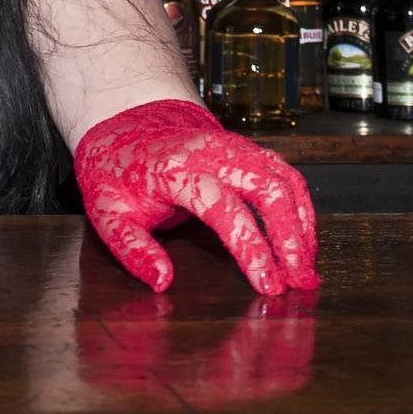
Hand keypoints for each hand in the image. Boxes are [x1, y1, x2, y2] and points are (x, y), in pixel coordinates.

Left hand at [73, 99, 320, 295]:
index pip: (222, 207)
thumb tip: (162, 282)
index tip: (268, 285)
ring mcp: (234, 147)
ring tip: (306, 270)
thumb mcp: (106, 213)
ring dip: (302, 227)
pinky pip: (287, 176)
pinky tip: (304, 242)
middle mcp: (211, 152)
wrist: (126, 128)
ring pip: (284, 180)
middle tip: (297, 282)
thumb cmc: (118, 174)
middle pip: (266, 189)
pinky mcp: (249, 151)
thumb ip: (132, 248)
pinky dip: (302, 209)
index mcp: (174, 169)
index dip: (250, 247)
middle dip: (290, 238)